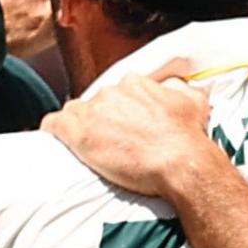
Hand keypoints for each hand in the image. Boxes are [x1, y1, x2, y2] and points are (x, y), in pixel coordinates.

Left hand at [42, 67, 218, 196]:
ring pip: (73, 113)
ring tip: (89, 147)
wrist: (181, 162)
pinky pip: (53, 125)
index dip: (117, 111)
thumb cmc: (189, 137)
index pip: (116, 93)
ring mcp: (93, 111)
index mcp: (135, 84)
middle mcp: (112, 92)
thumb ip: (178, 88)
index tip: (122, 125)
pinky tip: (58, 143)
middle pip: (95, 103)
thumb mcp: (193, 101)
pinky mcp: (79, 133)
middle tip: (110, 141)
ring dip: (78, 127)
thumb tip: (172, 86)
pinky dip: (53, 133)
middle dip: (100, 120)